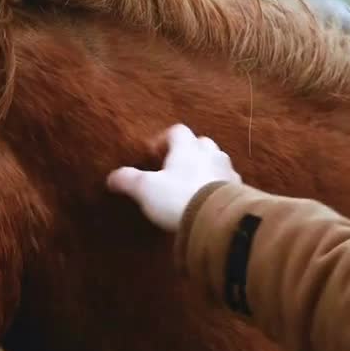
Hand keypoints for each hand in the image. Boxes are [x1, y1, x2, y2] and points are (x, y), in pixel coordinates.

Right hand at [107, 124, 242, 231]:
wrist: (215, 220)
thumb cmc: (178, 198)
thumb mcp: (145, 189)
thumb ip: (128, 180)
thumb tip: (111, 177)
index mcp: (187, 147)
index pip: (176, 131)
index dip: (164, 139)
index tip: (154, 153)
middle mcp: (210, 153)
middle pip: (201, 143)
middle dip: (189, 151)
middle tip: (175, 167)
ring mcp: (227, 171)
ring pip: (216, 160)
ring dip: (206, 167)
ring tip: (193, 184)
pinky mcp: (238, 190)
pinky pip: (228, 182)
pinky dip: (218, 186)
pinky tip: (209, 199)